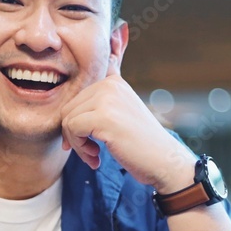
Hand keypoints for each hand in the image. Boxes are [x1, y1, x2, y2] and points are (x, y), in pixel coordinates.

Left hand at [59, 59, 195, 191]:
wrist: (163, 161)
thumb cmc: (141, 143)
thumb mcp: (121, 112)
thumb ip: (104, 95)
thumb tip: (92, 68)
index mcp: (113, 81)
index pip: (75, 100)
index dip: (76, 124)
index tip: (88, 141)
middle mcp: (109, 84)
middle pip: (68, 109)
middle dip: (74, 135)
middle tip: (91, 152)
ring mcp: (107, 98)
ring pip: (67, 120)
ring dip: (77, 144)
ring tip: (94, 155)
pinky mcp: (103, 116)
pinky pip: (72, 129)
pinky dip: (80, 148)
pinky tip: (97, 157)